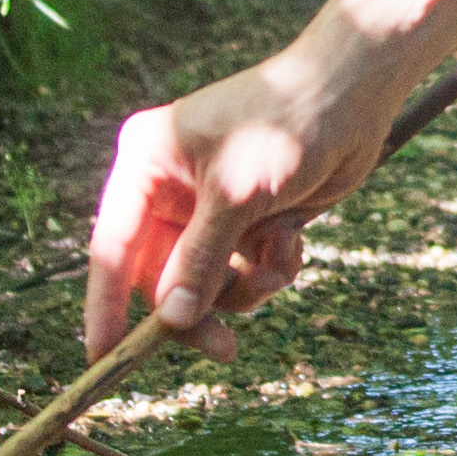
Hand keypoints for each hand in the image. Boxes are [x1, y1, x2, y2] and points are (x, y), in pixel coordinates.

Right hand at [86, 48, 402, 357]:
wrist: (355, 97)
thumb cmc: (285, 125)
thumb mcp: (235, 196)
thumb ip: (199, 260)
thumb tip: (171, 320)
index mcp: (146, 165)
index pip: (113, 248)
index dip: (105, 306)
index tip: (101, 358)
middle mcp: (170, 189)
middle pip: (163, 277)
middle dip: (198, 309)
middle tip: (224, 349)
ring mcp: (210, 209)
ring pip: (208, 284)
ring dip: (245, 286)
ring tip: (277, 262)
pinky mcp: (248, 222)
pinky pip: (244, 274)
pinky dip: (270, 269)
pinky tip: (293, 240)